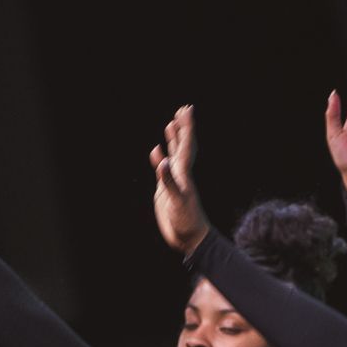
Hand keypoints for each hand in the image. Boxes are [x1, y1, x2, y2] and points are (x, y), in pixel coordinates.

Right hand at [150, 105, 212, 254]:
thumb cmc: (186, 222)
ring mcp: (174, 181)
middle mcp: (181, 174)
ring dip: (173, 139)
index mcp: (184, 174)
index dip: (186, 127)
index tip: (187, 109)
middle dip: (182, 127)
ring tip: (171, 123)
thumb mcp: (177, 201)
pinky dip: (160, 159)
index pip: (185, 145)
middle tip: (183, 109)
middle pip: (183, 145)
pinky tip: (157, 152)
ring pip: (174, 154)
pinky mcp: (167, 189)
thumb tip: (163, 161)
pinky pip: (164, 169)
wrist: (190, 238)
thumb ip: (169, 182)